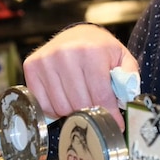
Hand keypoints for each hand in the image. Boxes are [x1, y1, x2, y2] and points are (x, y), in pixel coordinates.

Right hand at [23, 24, 138, 128]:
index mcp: (91, 51)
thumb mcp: (121, 57)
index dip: (109, 113)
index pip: (100, 95)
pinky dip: (56, 108)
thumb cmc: (100, 49)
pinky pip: (44, 105)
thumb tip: (127, 99)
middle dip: (91, 112)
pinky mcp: (31, 67)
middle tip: (97, 110)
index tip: (115, 125)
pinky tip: (65, 97)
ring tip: (82, 99)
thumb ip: (128, 76)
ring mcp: (46, 61)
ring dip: (73, 110)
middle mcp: (65, 54)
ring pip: (61, 107)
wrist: (76, 34)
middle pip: (79, 103)